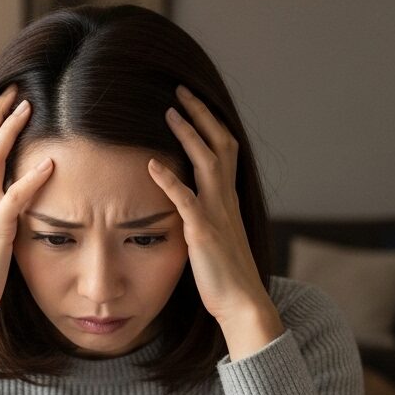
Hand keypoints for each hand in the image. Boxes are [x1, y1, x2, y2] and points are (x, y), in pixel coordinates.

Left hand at [148, 85, 283, 359]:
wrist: (242, 303)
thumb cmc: (225, 276)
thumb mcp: (216, 238)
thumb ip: (205, 216)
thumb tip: (188, 205)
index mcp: (229, 200)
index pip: (225, 150)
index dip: (210, 124)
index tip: (193, 103)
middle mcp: (226, 200)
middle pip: (220, 144)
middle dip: (202, 115)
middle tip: (181, 91)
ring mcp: (217, 214)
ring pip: (207, 162)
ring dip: (189, 134)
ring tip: (170, 112)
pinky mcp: (204, 233)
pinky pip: (186, 200)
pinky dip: (169, 180)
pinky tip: (152, 165)